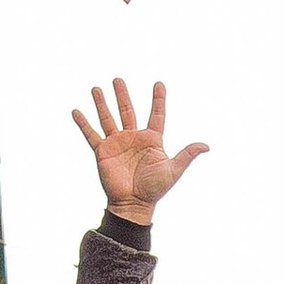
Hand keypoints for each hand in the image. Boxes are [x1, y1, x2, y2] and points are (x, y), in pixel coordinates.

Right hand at [72, 78, 207, 224]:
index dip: (158, 100)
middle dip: (122, 95)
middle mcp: (133, 138)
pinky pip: (91, 134)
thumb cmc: (155, 189)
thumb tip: (206, 146)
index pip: (156, 115)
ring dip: (102, 103)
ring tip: (96, 88)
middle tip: (117, 79)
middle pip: (127, 110)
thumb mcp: (173, 170)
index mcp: (151, 140)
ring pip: (108, 118)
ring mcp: (117, 143)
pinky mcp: (103, 152)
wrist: (134, 204)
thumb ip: (187, 155)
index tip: (159, 84)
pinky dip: (83, 123)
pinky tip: (76, 111)